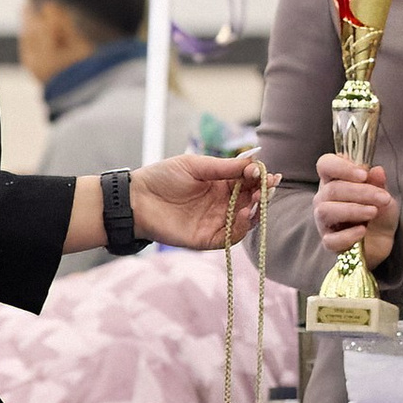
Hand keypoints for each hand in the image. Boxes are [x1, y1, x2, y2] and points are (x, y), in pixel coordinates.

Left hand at [131, 152, 267, 251]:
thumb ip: (225, 167)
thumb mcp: (195, 165)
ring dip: (257, 210)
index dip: (260, 177)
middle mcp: (223, 203)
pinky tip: (244, 213)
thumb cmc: (162, 177)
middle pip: (252, 200)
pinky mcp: (208, 239)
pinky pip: (232, 236)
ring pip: (247, 219)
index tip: (265, 172)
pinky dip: (242, 227)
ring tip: (257, 198)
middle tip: (266, 186)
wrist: (136, 200)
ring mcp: (217, 221)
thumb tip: (255, 164)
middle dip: (263, 193)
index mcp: (221, 184)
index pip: (248, 182)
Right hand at [313, 151, 398, 266]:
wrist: (382, 240)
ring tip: (373, 212)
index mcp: (334, 180)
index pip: (325, 165)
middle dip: (361, 192)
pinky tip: (362, 230)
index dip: (341, 167)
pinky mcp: (329, 242)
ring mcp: (324, 221)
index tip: (364, 174)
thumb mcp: (383, 195)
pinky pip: (330, 239)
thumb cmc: (378, 212)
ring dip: (353, 210)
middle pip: (332, 189)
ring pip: (326, 211)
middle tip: (383, 198)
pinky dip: (347, 235)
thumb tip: (377, 170)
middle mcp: (324, 199)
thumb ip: (378, 183)